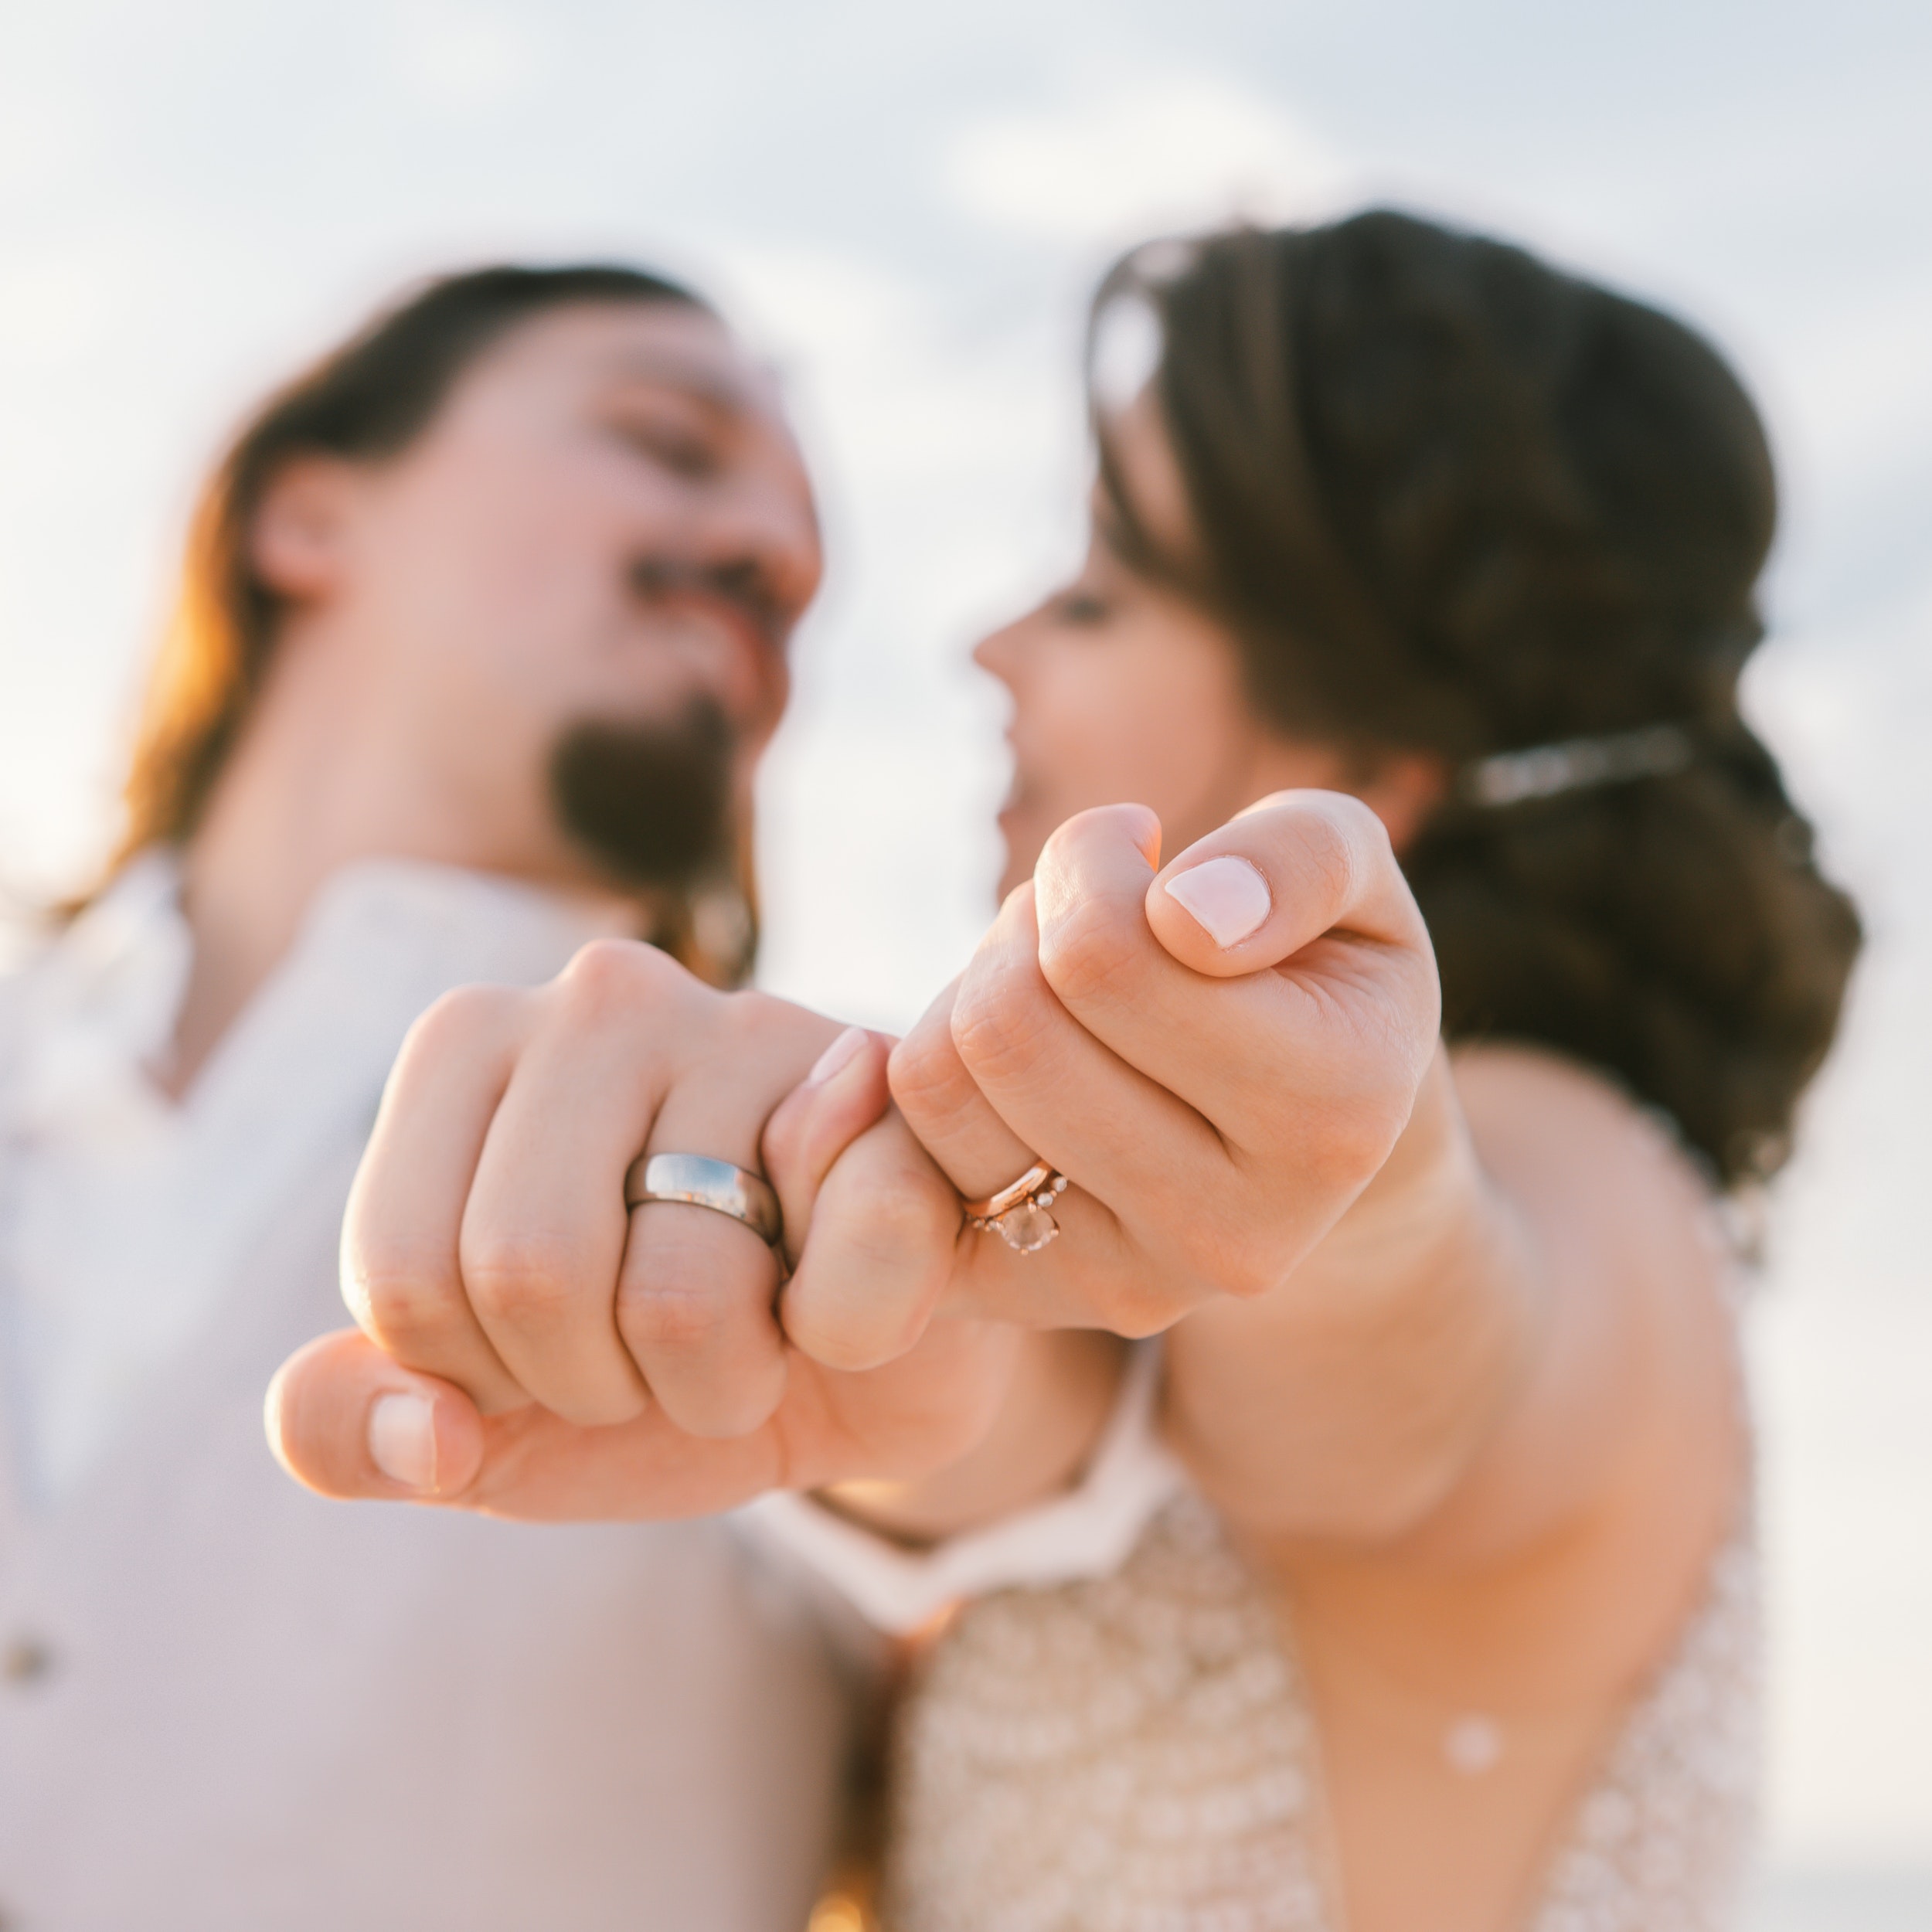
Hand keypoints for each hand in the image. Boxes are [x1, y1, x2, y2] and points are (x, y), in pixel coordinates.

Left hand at [267, 939, 1010, 1516]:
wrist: (875, 1351)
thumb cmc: (664, 1360)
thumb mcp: (491, 1421)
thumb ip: (360, 1429)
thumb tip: (427, 1435)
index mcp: (467, 1045)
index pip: (403, 1272)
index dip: (486, 1375)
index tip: (562, 1345)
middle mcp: (601, 999)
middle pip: (528, 1274)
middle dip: (603, 1383)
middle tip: (667, 1348)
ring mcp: (754, 1024)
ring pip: (678, 1300)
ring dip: (726, 1382)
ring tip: (762, 1318)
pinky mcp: (891, 1082)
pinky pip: (840, 1269)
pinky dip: (850, 1335)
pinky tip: (854, 1280)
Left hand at [778, 792, 1441, 1365]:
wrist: (1310, 1133)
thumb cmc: (1317, 966)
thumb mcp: (1355, 874)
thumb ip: (1300, 859)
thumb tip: (1191, 915)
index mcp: (1331, 1117)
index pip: (1103, 955)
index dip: (1091, 865)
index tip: (1143, 856)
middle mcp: (1233, 1232)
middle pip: (1008, 1025)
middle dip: (1026, 932)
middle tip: (1089, 925)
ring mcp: (1126, 1286)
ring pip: (940, 1086)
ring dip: (974, 995)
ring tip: (1061, 988)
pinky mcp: (1029, 1302)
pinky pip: (897, 1163)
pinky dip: (932, 1073)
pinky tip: (1013, 1058)